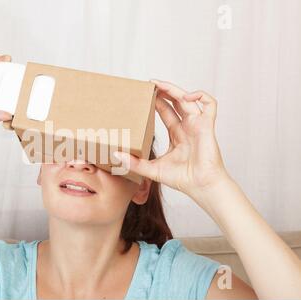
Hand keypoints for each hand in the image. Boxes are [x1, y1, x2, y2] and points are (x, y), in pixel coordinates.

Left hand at [114, 80, 230, 197]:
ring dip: (175, 89)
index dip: (157, 100)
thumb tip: (116, 156)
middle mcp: (187, 127)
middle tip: (149, 84)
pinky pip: (210, 104)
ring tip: (159, 84)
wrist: (201, 187)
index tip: (143, 93)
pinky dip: (201, 95)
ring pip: (189, 99)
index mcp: (177, 134)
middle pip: (176, 101)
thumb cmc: (182, 179)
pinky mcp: (207, 126)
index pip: (166, 110)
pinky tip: (186, 96)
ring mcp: (198, 125)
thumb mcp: (152, 169)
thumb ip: (135, 163)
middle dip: (164, 91)